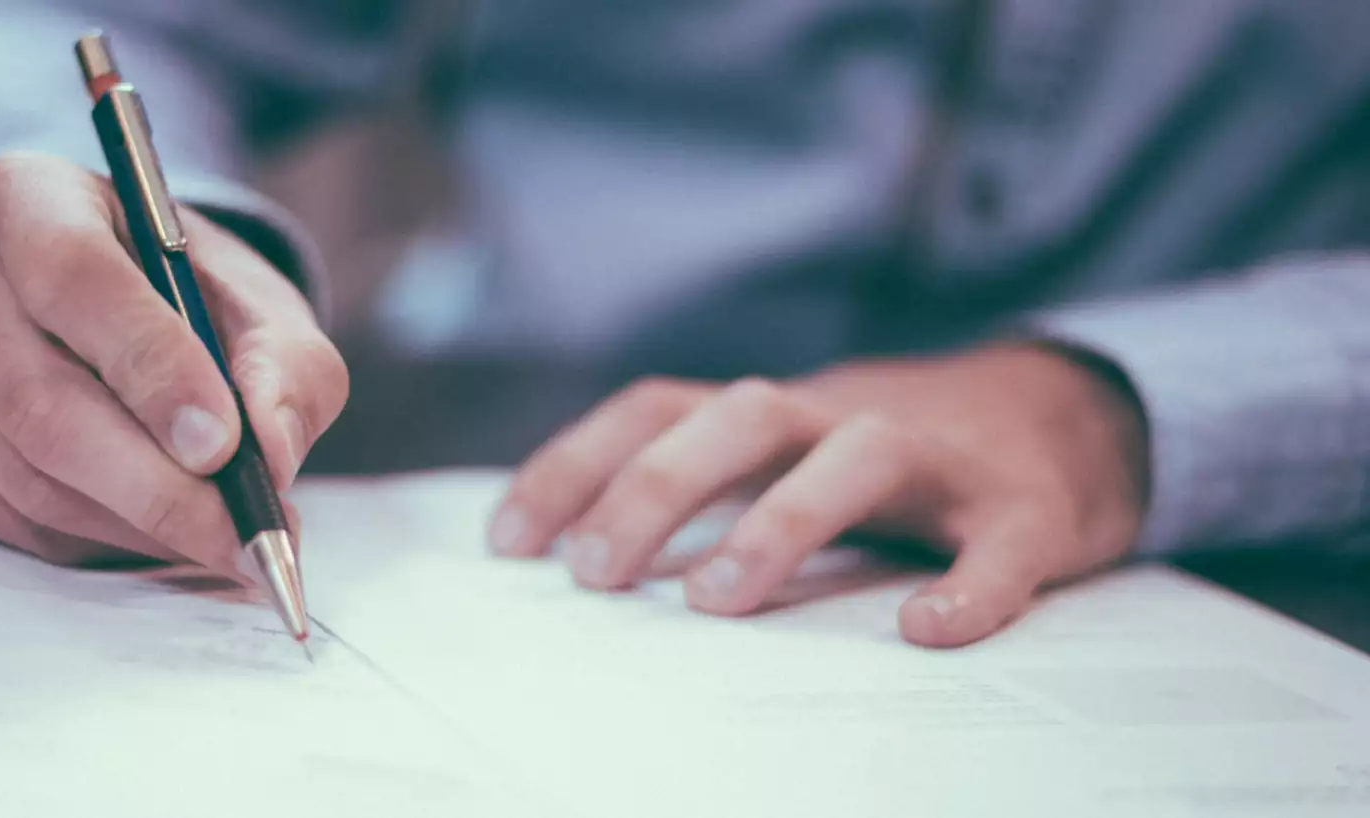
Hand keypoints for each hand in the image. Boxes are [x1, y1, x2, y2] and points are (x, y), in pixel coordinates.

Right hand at [0, 152, 347, 575]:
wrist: (126, 323)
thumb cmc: (193, 304)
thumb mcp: (265, 314)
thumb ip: (287, 370)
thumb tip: (271, 449)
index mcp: (26, 196)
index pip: (72, 275)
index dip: (149, 366)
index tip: (222, 443)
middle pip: (40, 399)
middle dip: (156, 483)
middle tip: (241, 532)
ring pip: (27, 474)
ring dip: (136, 523)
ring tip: (220, 536)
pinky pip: (5, 517)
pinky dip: (93, 541)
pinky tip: (152, 529)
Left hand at [488, 344, 1149, 646]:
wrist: (1073, 413)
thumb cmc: (894, 456)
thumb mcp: (787, 451)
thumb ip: (702, 482)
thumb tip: (578, 551)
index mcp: (776, 413)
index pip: (656, 408)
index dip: (575, 465)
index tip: (508, 544)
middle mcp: (844, 416)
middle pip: (740, 416)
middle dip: (656, 486)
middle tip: (594, 574)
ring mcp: (942, 457)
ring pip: (857, 456)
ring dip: (780, 520)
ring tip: (714, 600)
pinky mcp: (1030, 508)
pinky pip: (1002, 543)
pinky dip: (970, 586)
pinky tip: (929, 631)